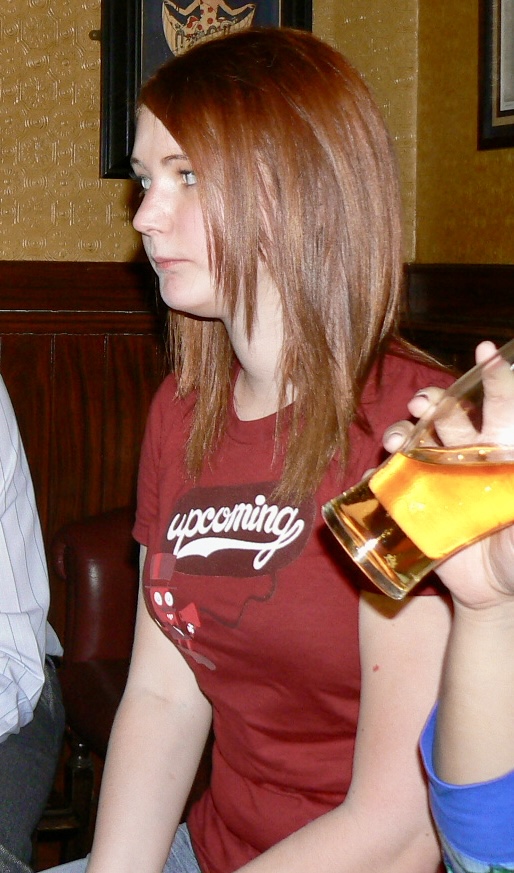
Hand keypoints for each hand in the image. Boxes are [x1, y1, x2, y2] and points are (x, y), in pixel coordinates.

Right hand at [383, 341, 513, 610]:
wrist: (493, 592)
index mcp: (501, 452)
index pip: (499, 405)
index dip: (494, 377)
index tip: (487, 351)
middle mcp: (467, 457)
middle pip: (447, 414)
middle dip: (432, 400)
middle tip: (421, 403)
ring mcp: (438, 478)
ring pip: (414, 439)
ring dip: (402, 430)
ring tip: (395, 439)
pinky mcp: (414, 504)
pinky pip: (389, 481)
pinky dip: (377, 472)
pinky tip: (374, 473)